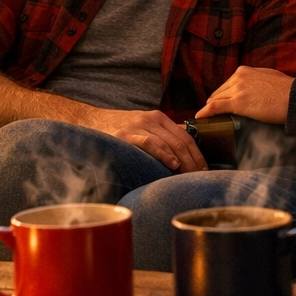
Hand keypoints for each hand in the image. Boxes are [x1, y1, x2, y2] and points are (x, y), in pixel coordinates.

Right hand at [81, 109, 207, 172]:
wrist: (91, 121)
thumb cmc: (120, 130)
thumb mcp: (144, 128)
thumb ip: (161, 137)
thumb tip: (184, 154)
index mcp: (159, 118)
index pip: (185, 136)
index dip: (197, 153)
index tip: (205, 169)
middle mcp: (151, 119)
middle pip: (181, 141)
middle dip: (193, 160)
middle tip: (200, 177)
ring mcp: (139, 126)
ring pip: (169, 142)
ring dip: (183, 161)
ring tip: (191, 174)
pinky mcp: (126, 135)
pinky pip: (150, 143)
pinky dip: (163, 154)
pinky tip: (172, 164)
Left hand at [196, 67, 293, 124]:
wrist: (295, 97)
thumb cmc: (286, 89)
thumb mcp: (268, 76)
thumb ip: (256, 79)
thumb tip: (253, 87)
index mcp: (244, 71)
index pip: (227, 85)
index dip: (223, 96)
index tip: (220, 103)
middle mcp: (238, 77)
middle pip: (219, 93)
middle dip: (215, 103)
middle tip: (212, 114)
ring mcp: (237, 89)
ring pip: (217, 100)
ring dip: (210, 109)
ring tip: (205, 118)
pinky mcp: (238, 103)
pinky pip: (216, 107)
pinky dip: (206, 112)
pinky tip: (199, 117)